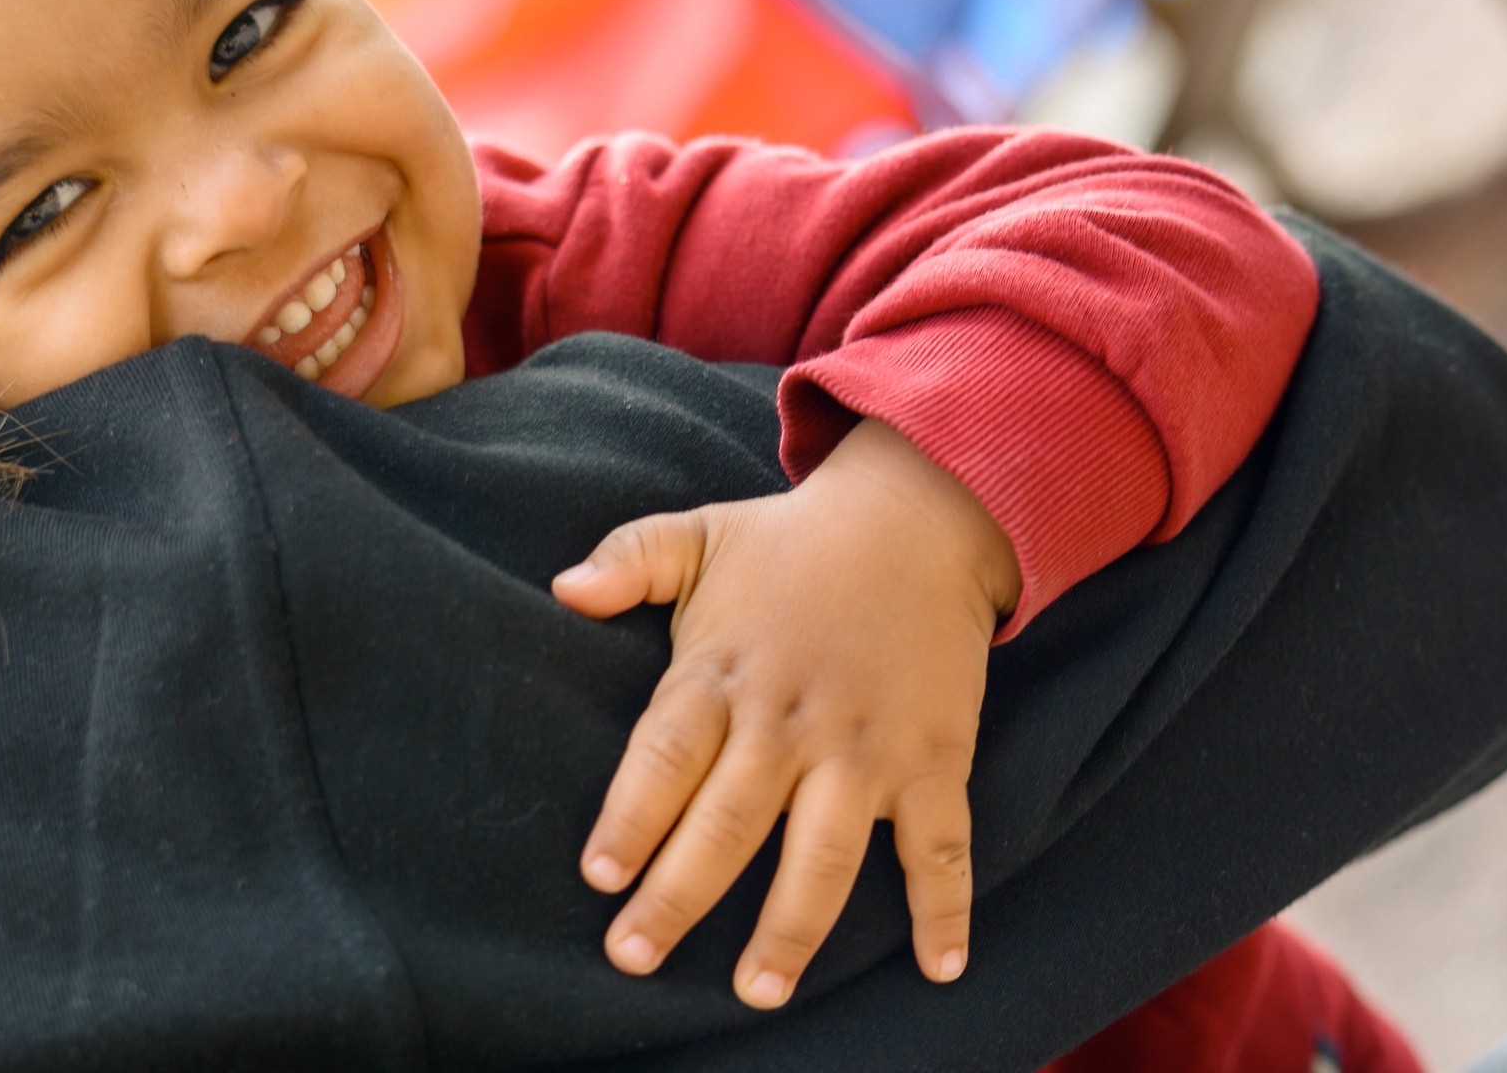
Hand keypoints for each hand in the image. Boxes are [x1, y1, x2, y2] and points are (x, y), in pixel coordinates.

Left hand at [552, 419, 1020, 1008]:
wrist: (924, 516)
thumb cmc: (794, 541)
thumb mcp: (702, 534)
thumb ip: (628, 559)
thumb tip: (561, 588)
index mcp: (725, 672)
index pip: (664, 755)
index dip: (631, 818)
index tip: (599, 877)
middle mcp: (791, 720)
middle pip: (728, 822)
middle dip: (678, 895)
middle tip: (634, 957)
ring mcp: (866, 747)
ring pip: (824, 854)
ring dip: (790, 928)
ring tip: (755, 990)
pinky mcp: (933, 759)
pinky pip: (941, 845)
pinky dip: (944, 908)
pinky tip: (938, 969)